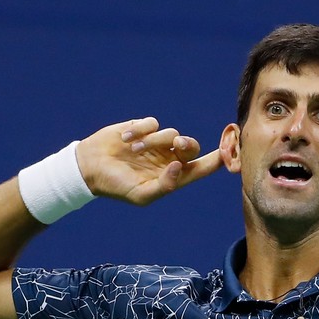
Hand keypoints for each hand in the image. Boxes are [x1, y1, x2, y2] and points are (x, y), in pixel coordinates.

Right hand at [77, 117, 222, 204]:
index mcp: (171, 177)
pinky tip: (125, 140)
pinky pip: (152, 123)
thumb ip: (164, 186)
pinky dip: (140, 130)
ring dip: (152, 141)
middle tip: (177, 144)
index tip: (228, 151)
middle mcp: (168, 158)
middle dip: (187, 143)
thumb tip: (180, 167)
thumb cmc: (116, 185)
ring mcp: (156, 143)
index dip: (216, 160)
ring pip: (171, 133)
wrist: (90, 166)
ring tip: (132, 150)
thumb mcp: (140, 194)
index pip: (200, 168)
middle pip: (190, 146)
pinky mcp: (143, 128)